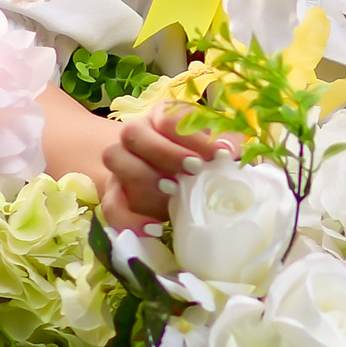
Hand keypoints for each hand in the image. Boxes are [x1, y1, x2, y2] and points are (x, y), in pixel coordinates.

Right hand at [99, 102, 236, 232]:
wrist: (169, 176)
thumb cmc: (200, 157)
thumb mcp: (215, 147)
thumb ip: (226, 146)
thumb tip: (234, 154)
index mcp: (162, 117)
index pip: (169, 118)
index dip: (194, 136)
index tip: (220, 153)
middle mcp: (136, 135)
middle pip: (134, 133)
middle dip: (165, 152)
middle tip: (195, 169)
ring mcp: (121, 164)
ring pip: (115, 159)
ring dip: (144, 178)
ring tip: (173, 194)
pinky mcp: (114, 194)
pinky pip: (111, 205)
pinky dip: (130, 219)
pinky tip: (155, 229)